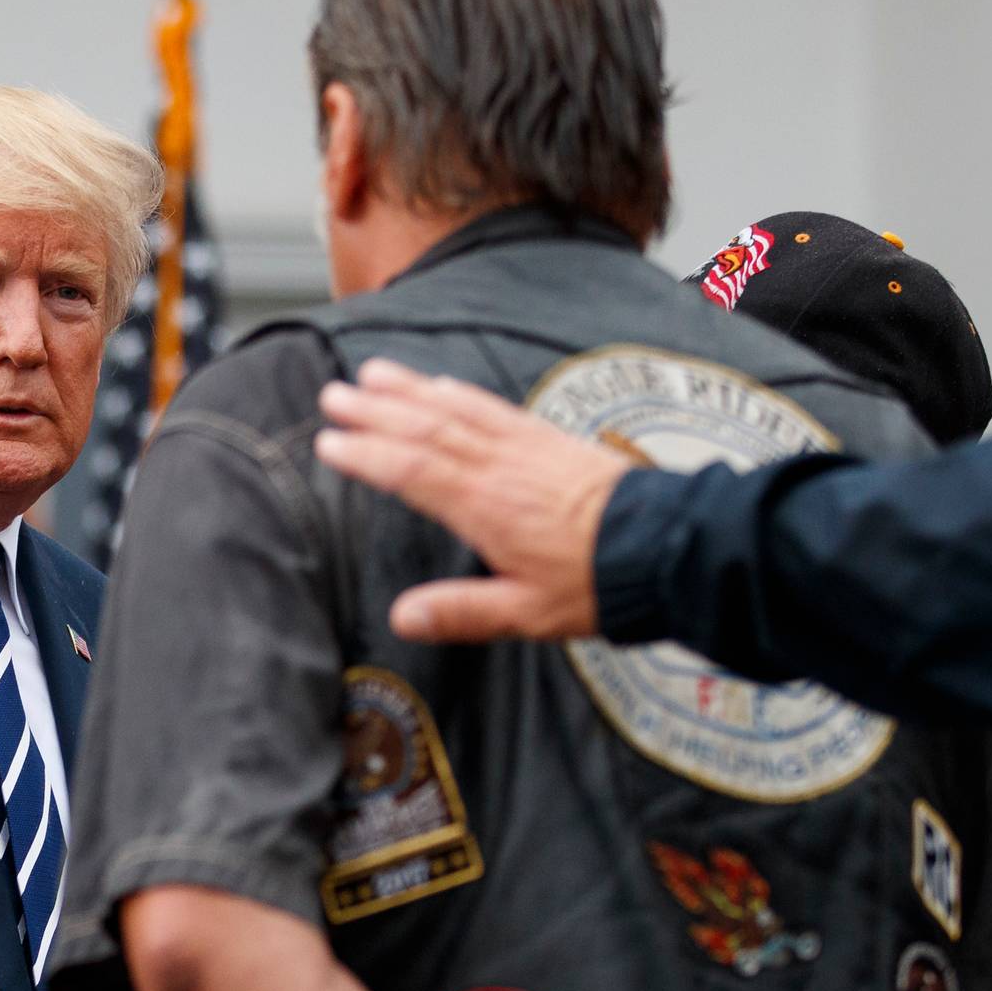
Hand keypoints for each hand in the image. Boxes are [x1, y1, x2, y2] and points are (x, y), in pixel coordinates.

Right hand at [315, 358, 619, 643]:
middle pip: (425, 429)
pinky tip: (442, 385)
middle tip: (332, 395)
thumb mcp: (526, 613)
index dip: (366, 455)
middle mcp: (498, 467)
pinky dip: (461, 392)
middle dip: (375, 411)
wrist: (661, 546)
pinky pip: (494, 406)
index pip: (410, 471)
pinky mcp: (548, 439)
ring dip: (410, 389)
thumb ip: (462, 612)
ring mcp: (523, 447)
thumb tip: (402, 617)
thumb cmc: (595, 584)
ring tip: (373, 372)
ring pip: (455, 408)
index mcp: (483, 506)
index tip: (329, 443)